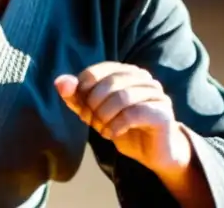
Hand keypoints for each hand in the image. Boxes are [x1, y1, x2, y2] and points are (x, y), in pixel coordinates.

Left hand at [55, 62, 192, 177]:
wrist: (151, 152)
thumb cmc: (122, 126)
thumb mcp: (93, 111)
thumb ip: (76, 96)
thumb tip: (59, 82)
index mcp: (124, 70)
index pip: (94, 72)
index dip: (82, 92)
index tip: (82, 109)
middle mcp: (142, 76)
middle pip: (108, 84)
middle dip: (93, 105)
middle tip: (90, 121)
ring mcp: (155, 92)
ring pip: (121, 97)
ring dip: (104, 116)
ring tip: (101, 129)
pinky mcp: (163, 111)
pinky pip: (132, 114)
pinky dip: (116, 126)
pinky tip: (112, 133)